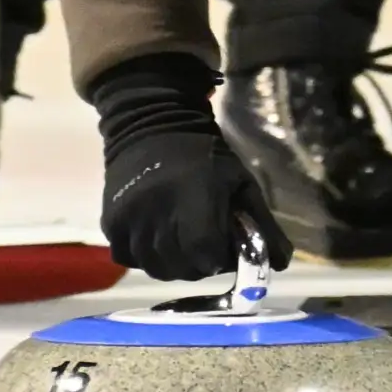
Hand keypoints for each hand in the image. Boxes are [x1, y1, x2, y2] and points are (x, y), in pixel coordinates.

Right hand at [101, 126, 288, 281]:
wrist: (153, 123)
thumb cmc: (206, 154)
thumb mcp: (242, 183)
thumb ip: (262, 225)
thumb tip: (280, 264)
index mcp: (195, 202)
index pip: (206, 256)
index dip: (218, 257)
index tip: (222, 244)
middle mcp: (158, 215)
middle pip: (181, 268)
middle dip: (198, 262)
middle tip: (203, 241)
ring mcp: (130, 220)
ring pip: (154, 268)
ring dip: (172, 262)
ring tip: (180, 239)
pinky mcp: (111, 222)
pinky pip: (128, 258)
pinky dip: (144, 256)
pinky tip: (155, 237)